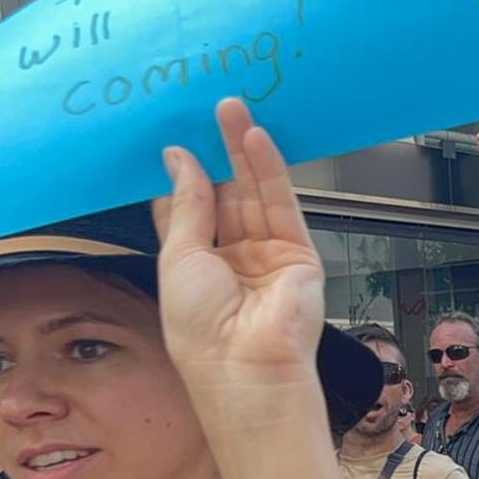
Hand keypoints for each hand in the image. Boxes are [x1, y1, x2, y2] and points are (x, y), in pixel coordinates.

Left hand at [152, 100, 324, 416]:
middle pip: (226, 196)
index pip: (191, 211)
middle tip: (211, 112)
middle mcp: (234, 260)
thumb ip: (187, 204)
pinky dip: (270, 171)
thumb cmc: (201, 328)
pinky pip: (283, 205)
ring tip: (232, 111)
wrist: (246, 367)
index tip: (177, 140)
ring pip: (255, 194)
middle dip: (218, 154)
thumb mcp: (178, 257)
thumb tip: (180, 160)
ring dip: (244, 152)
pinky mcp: (300, 254)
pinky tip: (256, 140)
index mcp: (197, 268)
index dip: (185, 176)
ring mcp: (268, 256)